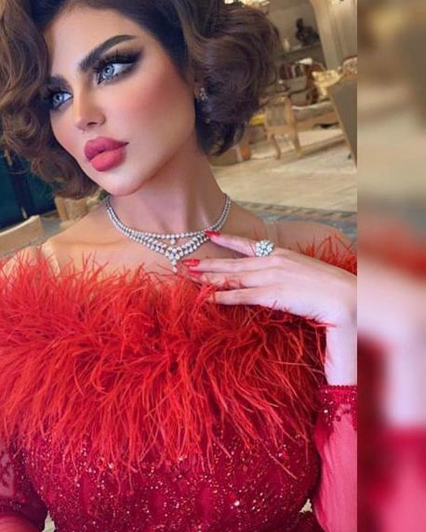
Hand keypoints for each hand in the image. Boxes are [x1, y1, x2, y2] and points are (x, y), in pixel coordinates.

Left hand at [183, 232, 355, 327]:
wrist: (348, 296)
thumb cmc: (330, 288)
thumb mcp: (306, 275)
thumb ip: (289, 275)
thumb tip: (282, 279)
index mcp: (281, 255)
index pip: (249, 245)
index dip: (227, 240)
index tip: (209, 234)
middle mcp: (272, 262)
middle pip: (233, 262)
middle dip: (207, 262)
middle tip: (184, 261)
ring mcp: (271, 277)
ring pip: (232, 277)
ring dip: (208, 278)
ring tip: (187, 276)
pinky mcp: (272, 294)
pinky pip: (242, 296)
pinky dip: (222, 297)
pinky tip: (206, 298)